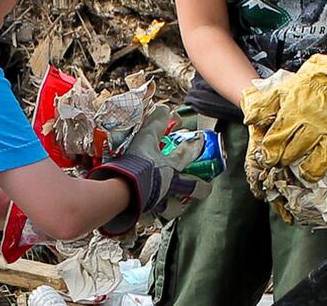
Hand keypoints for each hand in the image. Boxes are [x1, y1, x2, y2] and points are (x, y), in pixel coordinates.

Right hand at [86, 108, 222, 235]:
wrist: (120, 191)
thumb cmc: (136, 165)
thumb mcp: (144, 140)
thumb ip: (155, 125)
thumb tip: (165, 109)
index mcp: (171, 167)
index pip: (188, 154)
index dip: (196, 145)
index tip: (202, 139)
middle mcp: (169, 186)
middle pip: (192, 189)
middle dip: (201, 188)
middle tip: (206, 188)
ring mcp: (158, 201)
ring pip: (173, 208)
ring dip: (177, 206)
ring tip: (177, 205)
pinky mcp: (145, 211)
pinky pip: (151, 216)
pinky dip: (150, 214)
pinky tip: (147, 213)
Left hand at [242, 54, 326, 197]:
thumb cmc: (302, 88)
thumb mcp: (277, 92)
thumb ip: (261, 107)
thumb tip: (249, 121)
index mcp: (292, 117)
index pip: (276, 142)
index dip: (269, 154)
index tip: (266, 158)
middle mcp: (310, 128)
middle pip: (293, 154)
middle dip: (283, 162)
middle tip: (280, 165)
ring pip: (316, 162)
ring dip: (305, 171)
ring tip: (300, 173)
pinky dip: (326, 169)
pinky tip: (319, 172)